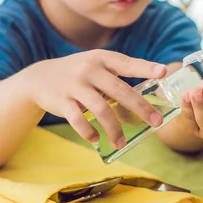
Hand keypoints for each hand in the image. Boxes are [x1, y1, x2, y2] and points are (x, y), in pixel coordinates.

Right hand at [28, 50, 166, 147]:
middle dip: (140, 107)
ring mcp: (75, 85)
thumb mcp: (95, 65)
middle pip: (120, 90)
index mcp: (102, 59)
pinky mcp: (62, 101)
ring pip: (101, 109)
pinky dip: (88, 132)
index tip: (163, 72)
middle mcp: (90, 69)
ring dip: (114, 129)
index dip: (145, 68)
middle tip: (156, 122)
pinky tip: (96, 139)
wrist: (39, 77)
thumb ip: (116, 75)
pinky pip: (78, 120)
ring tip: (121, 142)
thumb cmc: (78, 73)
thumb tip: (146, 97)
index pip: (127, 63)